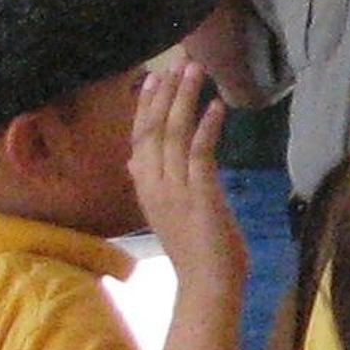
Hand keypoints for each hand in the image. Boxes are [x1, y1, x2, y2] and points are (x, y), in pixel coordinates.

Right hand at [127, 60, 236, 289]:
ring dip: (184, 99)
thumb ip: (150, 183)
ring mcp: (175, 190)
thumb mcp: (166, 212)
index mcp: (145, 187)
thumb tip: (132, 162)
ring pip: (173, 134)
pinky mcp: (199, 195)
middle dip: (165, 93)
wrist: (207, 287)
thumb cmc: (195, 251)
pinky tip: (217, 107)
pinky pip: (200, 154)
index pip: (139, 138)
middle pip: (152, 129)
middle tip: (179, 62)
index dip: (146, 106)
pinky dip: (207, 128)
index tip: (154, 77)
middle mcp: (154, 185)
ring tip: (195, 71)